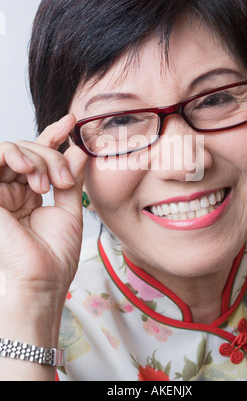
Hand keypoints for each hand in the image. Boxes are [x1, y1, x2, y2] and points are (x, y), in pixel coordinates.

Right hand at [0, 114, 87, 296]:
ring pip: (13, 150)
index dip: (53, 136)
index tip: (71, 121)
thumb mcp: (69, 210)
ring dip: (35, 157)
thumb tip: (77, 151)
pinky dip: (13, 155)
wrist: (42, 280)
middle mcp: (13, 191)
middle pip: (29, 150)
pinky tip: (28, 170)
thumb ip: (69, 179)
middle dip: (51, 155)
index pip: (39, 158)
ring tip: (46, 182)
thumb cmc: (55, 254)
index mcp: (30, 195)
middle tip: (63, 180)